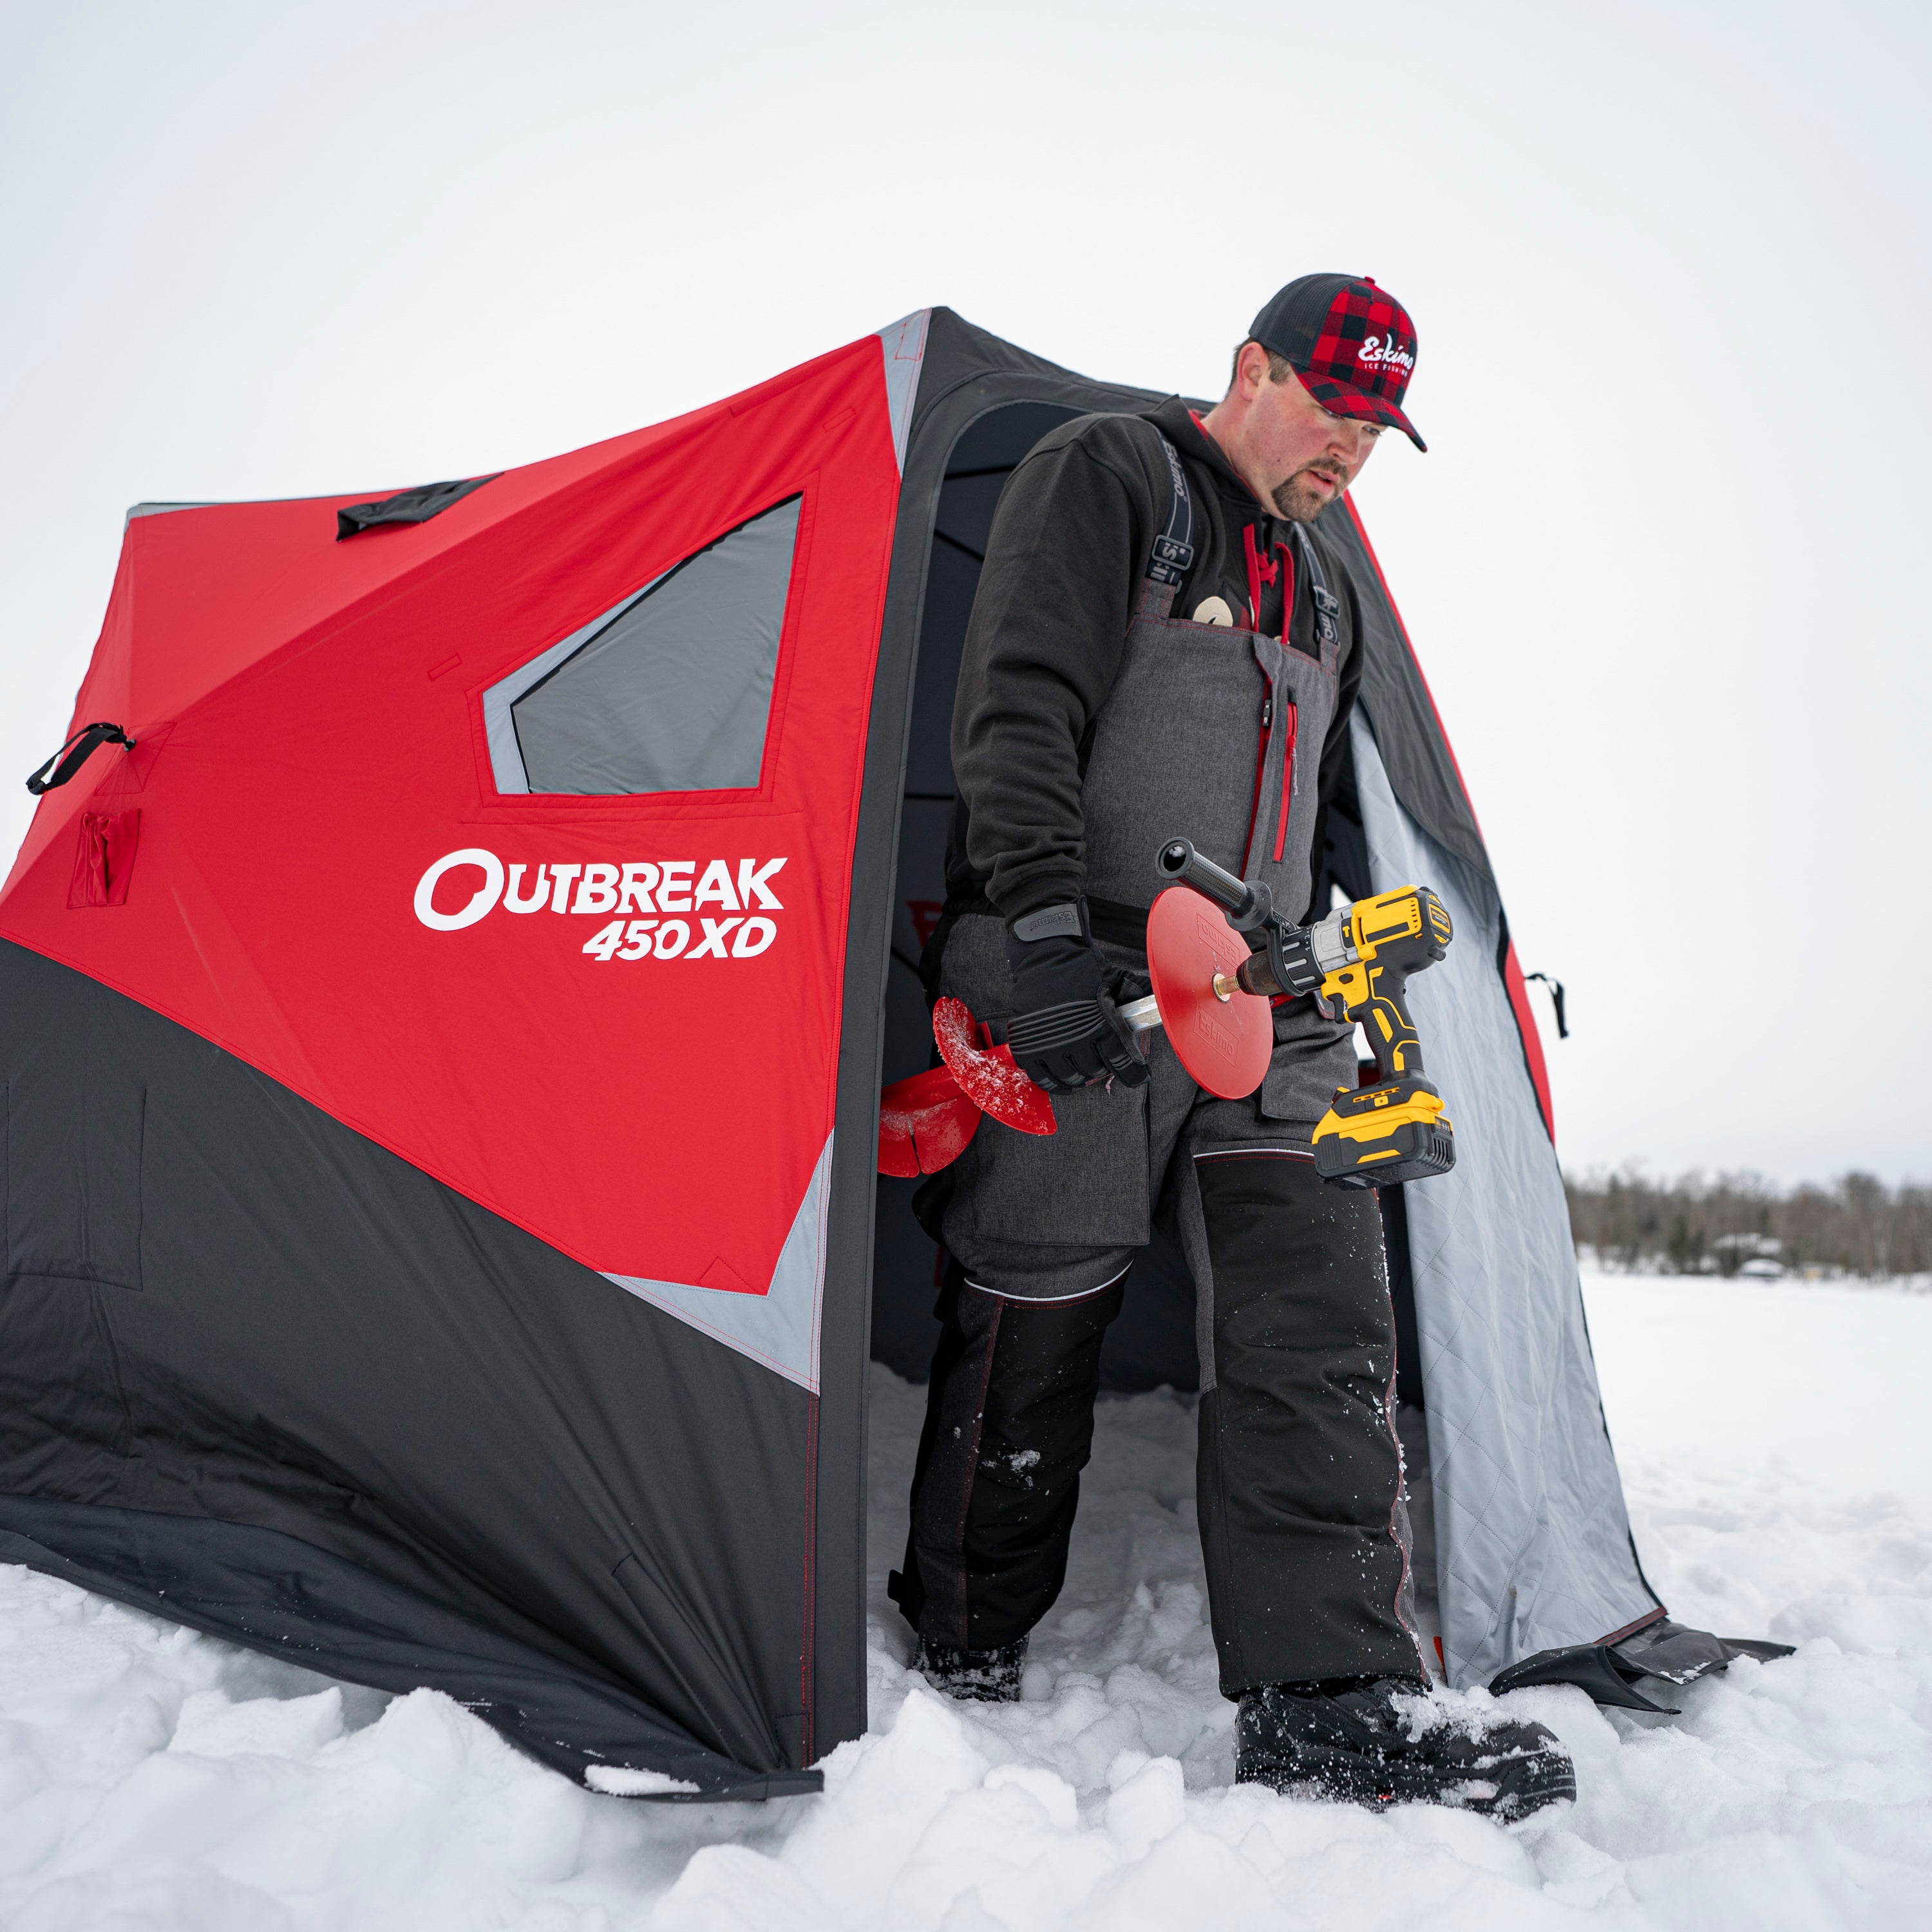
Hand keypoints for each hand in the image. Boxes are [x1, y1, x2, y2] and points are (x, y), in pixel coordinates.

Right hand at [1002, 934, 1149, 1092]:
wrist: (1044, 954)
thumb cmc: (1082, 967)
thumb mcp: (1116, 979)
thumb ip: (1139, 994)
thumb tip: (1166, 998)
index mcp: (1103, 1025)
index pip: (1124, 1064)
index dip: (1135, 1074)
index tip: (1138, 1075)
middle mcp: (1077, 1039)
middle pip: (1096, 1073)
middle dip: (1102, 1067)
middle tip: (1101, 1057)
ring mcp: (1050, 1045)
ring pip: (1071, 1078)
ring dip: (1079, 1075)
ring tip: (1081, 1066)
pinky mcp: (1028, 1047)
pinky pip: (1043, 1078)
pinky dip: (1054, 1082)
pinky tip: (1061, 1078)